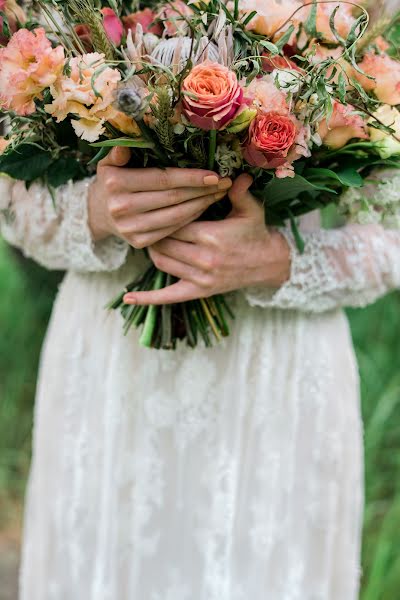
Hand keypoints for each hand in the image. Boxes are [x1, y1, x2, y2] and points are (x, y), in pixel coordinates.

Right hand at [88, 146, 231, 247]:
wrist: (99, 214)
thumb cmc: (112, 181)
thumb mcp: (110, 162)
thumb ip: (119, 153)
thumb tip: (125, 145)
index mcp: (117, 183)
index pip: (163, 179)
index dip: (190, 177)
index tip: (214, 174)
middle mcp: (122, 207)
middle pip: (173, 198)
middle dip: (202, 190)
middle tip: (225, 182)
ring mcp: (131, 228)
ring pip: (176, 215)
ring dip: (202, 205)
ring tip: (219, 193)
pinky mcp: (140, 242)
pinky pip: (173, 229)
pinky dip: (191, 218)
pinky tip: (204, 207)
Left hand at [123, 174, 290, 304]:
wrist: (269, 263)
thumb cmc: (256, 233)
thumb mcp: (250, 210)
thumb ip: (239, 192)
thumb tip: (237, 173)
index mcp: (211, 236)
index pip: (175, 222)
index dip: (164, 212)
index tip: (156, 204)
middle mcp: (203, 259)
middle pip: (164, 242)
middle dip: (155, 230)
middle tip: (148, 219)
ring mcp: (200, 278)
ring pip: (161, 262)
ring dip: (153, 250)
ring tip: (151, 237)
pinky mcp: (199, 292)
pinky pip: (168, 296)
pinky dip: (147, 298)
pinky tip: (128, 297)